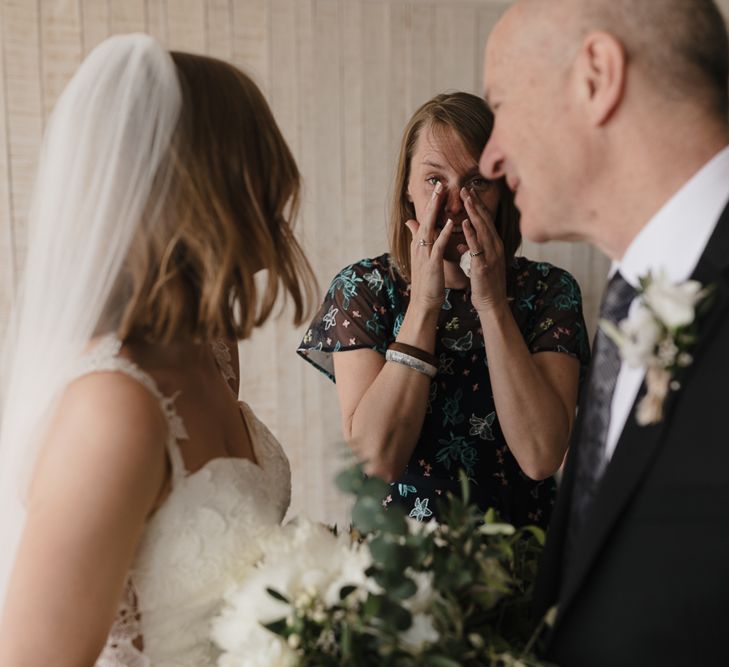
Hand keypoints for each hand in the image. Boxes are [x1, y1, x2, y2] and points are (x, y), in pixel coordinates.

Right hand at [404, 182, 453, 312]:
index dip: (431, 204)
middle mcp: (419, 245)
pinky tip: (449, 222)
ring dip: (435, 210)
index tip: (438, 188)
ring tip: (441, 195)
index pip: (425, 219)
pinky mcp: (432, 262)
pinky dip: (443, 233)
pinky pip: (438, 245)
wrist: (423, 302)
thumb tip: (410, 222)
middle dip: (432, 201)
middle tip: (439, 183)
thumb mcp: (420, 256)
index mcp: (419, 244)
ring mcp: (424, 253)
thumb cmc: (426, 281)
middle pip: (425, 218)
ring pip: (429, 227)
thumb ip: (416, 238)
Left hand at [458, 186, 507, 316]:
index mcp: (494, 244)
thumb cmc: (484, 284)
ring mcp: (491, 255)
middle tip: (465, 188)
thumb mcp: (478, 263)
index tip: (468, 192)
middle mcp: (495, 246)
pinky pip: (477, 247)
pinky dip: (471, 234)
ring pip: (482, 229)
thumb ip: (472, 251)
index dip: (477, 205)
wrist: (491, 303)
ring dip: (473, 213)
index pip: (485, 220)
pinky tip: (464, 223)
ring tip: (465, 198)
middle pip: (485, 220)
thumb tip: (462, 243)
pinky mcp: (484, 265)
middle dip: (475, 203)